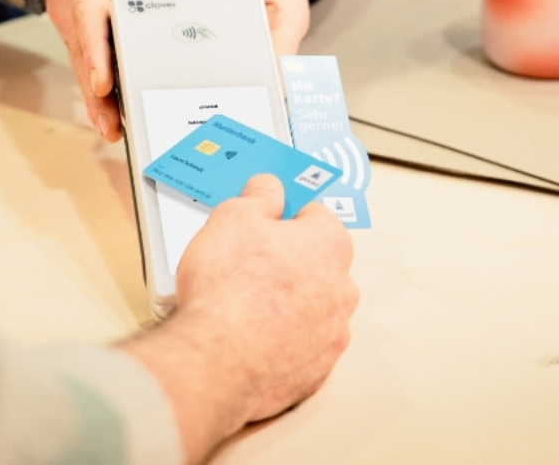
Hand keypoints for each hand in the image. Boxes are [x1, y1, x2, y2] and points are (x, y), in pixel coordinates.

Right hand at [42, 0, 206, 141]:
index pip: (86, 9)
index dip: (95, 50)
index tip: (103, 83)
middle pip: (80, 45)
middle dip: (94, 88)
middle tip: (111, 126)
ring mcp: (64, 6)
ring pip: (79, 55)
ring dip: (94, 92)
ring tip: (113, 128)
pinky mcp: (74, 18)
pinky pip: (86, 51)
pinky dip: (98, 77)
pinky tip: (113, 107)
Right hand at [120, 175, 356, 463]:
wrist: (216, 362)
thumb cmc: (229, 289)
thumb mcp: (233, 216)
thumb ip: (259, 195)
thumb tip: (269, 187)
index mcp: (331, 244)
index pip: (314, 214)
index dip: (282, 214)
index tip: (262, 219)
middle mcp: (342, 290)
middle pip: (314, 262)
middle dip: (284, 259)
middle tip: (245, 261)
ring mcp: (331, 335)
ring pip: (309, 306)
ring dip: (284, 301)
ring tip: (242, 302)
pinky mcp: (315, 372)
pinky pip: (299, 345)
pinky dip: (279, 339)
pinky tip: (248, 335)